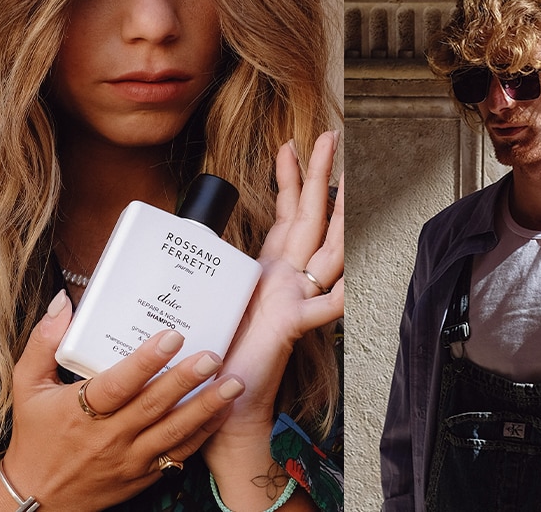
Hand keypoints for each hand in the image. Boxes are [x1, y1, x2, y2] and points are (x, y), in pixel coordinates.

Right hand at [0, 290, 245, 509]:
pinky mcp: (143, 475)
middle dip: (186, 380)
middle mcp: (108, 436)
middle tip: (213, 357)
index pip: (117, 385)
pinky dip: (202, 433)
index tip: (171, 337)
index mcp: (80, 411)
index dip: (145, 361)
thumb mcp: (26, 385)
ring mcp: (129, 458)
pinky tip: (221, 413)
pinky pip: (178, 453)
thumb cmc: (35, 435)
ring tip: (234, 383)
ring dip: (206, 407)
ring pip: (173, 431)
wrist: (39, 495)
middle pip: (153, 406)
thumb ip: (43, 342)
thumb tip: (61, 302)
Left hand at [218, 130, 343, 428]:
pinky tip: (350, 280)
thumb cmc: (222, 351)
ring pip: (326, 253)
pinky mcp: (291, 326)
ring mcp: (294, 301)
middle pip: (311, 220)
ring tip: (346, 187)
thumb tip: (191, 239)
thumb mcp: (213, 294)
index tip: (290, 146)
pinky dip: (338, 296)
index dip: (290, 180)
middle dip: (321, 178)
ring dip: (337, 220)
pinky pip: (323, 308)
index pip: (286, 214)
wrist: (226, 398)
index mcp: (270, 270)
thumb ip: (211, 267)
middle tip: (330, 142)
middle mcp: (287, 281)